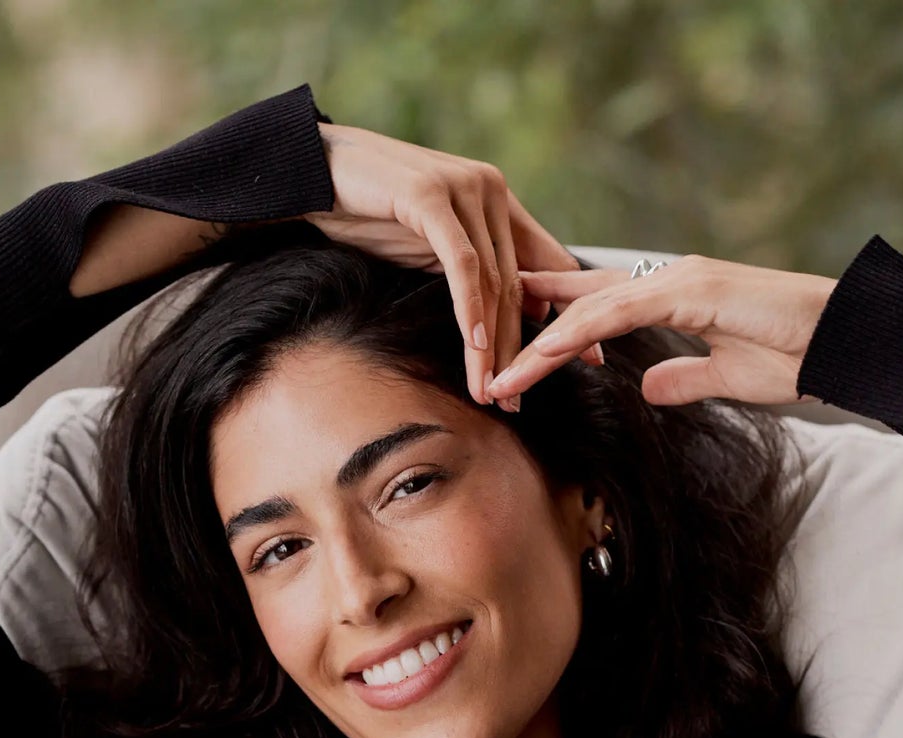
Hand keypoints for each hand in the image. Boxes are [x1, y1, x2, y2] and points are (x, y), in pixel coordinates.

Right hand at [301, 122, 603, 407]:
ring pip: (492, 281)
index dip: (570, 312)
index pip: (548, 263)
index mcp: (498, 200)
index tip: (589, 359)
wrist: (314, 171)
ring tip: (490, 391)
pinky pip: (461, 265)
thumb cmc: (368, 210)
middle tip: (516, 401)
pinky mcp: (433, 198)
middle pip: (518, 284)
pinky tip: (474, 347)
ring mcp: (464, 189)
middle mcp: (490, 190)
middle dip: (519, 349)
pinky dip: (469, 309)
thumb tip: (516, 313)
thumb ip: (473, 269)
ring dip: (491, 344)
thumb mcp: (432, 246)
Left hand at [484, 255, 839, 407]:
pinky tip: (541, 357)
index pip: (597, 307)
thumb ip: (685, 378)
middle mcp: (670, 279)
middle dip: (526, 330)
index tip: (508, 352)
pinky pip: (619, 312)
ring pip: (588, 308)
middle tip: (479, 360)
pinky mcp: (695, 289)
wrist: (848, 342)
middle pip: (579, 301)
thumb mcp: (728, 378)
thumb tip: (647, 386)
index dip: (550, 325)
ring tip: (498, 377)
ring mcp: (681, 279)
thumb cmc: (799, 357)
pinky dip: (575, 334)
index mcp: (676, 295)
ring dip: (538, 343)